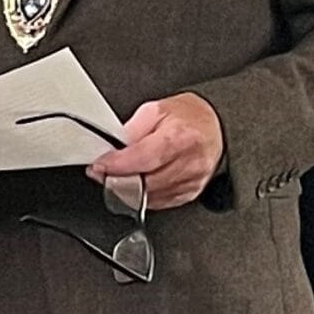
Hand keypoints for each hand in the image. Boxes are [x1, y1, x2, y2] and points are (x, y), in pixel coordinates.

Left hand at [93, 93, 223, 209]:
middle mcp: (190, 163)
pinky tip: (137, 181)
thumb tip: (111, 149)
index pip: (144, 158)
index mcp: (181, 137)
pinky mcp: (189, 194)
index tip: (99, 166)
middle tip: (102, 172)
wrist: (215, 128)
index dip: (117, 165)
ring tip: (118, 175)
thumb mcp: (154, 111)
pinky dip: (142, 194)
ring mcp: (192, 181)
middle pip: (144, 182)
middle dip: (117, 178)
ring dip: (127, 189)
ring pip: (148, 196)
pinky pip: (157, 202)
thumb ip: (131, 130)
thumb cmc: (186, 118)